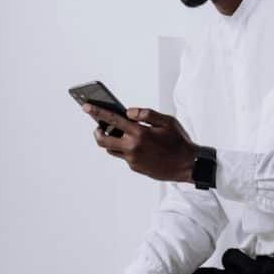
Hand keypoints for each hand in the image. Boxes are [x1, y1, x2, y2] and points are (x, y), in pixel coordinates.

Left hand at [82, 104, 197, 182]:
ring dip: (110, 140)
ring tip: (118, 133)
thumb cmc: (179, 141)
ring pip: (111, 149)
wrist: (187, 166)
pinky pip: (124, 156)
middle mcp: (133, 147)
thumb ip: (146, 114)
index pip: (113, 120)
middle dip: (97, 131)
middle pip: (103, 140)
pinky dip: (126, 148)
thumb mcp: (168, 122)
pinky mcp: (135, 167)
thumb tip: (129, 112)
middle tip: (99, 126)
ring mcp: (133, 159)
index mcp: (140, 133)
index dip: (97, 112)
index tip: (85, 107)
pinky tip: (136, 144)